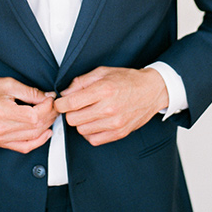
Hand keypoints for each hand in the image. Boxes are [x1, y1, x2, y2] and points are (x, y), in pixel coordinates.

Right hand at [0, 76, 57, 152]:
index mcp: (2, 112)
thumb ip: (29, 92)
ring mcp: (0, 138)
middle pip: (35, 127)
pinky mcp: (0, 142)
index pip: (34, 115)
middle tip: (54, 105)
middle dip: (49, 115)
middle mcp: (1, 129)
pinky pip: (24, 147)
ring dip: (46, 126)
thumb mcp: (8, 84)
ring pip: (33, 137)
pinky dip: (37, 142)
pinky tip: (45, 133)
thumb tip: (47, 97)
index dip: (47, 107)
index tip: (51, 99)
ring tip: (51, 115)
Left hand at [54, 66, 168, 145]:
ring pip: (81, 130)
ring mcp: (115, 123)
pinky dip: (90, 132)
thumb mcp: (103, 72)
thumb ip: (81, 82)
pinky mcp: (119, 133)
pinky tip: (94, 122)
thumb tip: (65, 93)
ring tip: (88, 113)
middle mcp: (109, 108)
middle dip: (70, 112)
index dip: (60, 104)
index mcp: (103, 90)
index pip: (72, 103)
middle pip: (74, 119)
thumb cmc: (128, 80)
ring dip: (81, 122)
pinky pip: (93, 139)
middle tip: (75, 106)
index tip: (60, 103)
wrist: (152, 91)